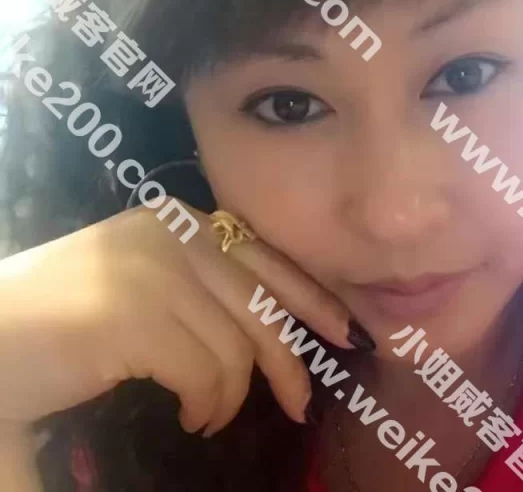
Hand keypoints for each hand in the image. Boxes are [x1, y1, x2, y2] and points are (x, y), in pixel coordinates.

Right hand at [0, 201, 369, 435]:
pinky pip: (207, 374)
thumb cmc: (62, 315)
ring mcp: (158, 272)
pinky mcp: (139, 318)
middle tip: (301, 405)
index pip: (264, 258)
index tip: (344, 330)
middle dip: (291, 359)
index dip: (311, 296)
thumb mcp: (147, 279)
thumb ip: (203, 285)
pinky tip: (190, 418)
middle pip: (262, 303)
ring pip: (237, 348)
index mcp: (181, 221)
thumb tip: (270, 323)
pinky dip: (208, 405)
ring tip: (211, 416)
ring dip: (232, 397)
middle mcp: (176, 235)